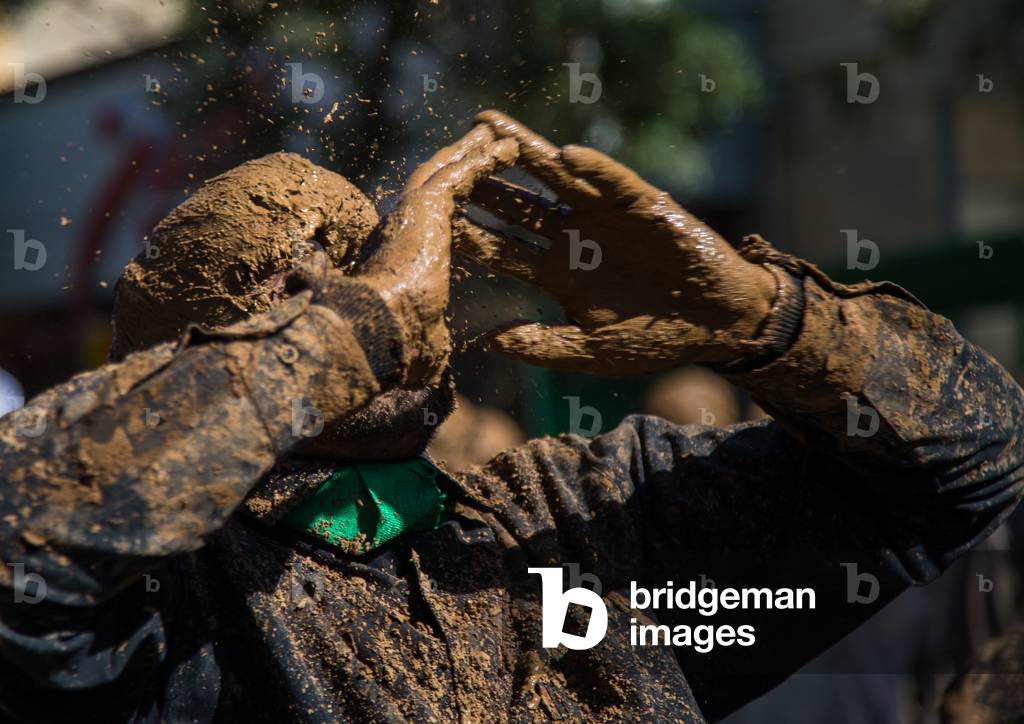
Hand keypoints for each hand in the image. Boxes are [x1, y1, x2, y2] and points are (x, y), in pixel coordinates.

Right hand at [294, 124, 517, 386]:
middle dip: (461, 164)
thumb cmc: (387, 353)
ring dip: (475, 152)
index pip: (428, 221)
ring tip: (500, 136)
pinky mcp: (425, 207)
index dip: (449, 203)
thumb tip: (426, 374)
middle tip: (483, 145)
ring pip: (447, 171)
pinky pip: (460, 174)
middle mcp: (401, 226)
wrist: (368, 337)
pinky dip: (484, 159)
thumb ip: (425, 344)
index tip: (463, 196)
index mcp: (399, 256)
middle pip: (437, 185)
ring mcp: (411, 213)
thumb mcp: (417, 347)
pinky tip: (508, 146)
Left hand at [454, 110, 779, 375]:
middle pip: (517, 204)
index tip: (430, 220)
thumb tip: (488, 341)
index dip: (467, 234)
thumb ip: (542, 345)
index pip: (501, 249)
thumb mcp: (592, 351)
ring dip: (525, 151)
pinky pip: (615, 182)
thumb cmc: (654, 340)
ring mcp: (605, 217)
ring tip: (490, 126)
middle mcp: (574, 238)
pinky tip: (566, 157)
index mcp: (557, 273)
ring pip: (557, 178)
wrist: (716, 323)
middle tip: (443, 158)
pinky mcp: (643, 204)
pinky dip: (594, 169)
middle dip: (482, 182)